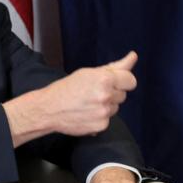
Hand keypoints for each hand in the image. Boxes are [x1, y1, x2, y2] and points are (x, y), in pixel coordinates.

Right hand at [4, 52, 137, 145]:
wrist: (49, 109)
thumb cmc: (68, 88)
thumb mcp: (90, 73)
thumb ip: (115, 67)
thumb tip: (133, 56)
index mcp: (105, 79)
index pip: (131, 80)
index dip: (124, 81)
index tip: (116, 82)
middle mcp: (106, 96)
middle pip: (123, 94)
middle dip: (113, 92)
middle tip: (94, 92)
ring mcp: (104, 112)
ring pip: (116, 107)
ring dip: (107, 105)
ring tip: (88, 103)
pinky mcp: (101, 125)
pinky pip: (109, 119)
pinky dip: (100, 117)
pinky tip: (87, 113)